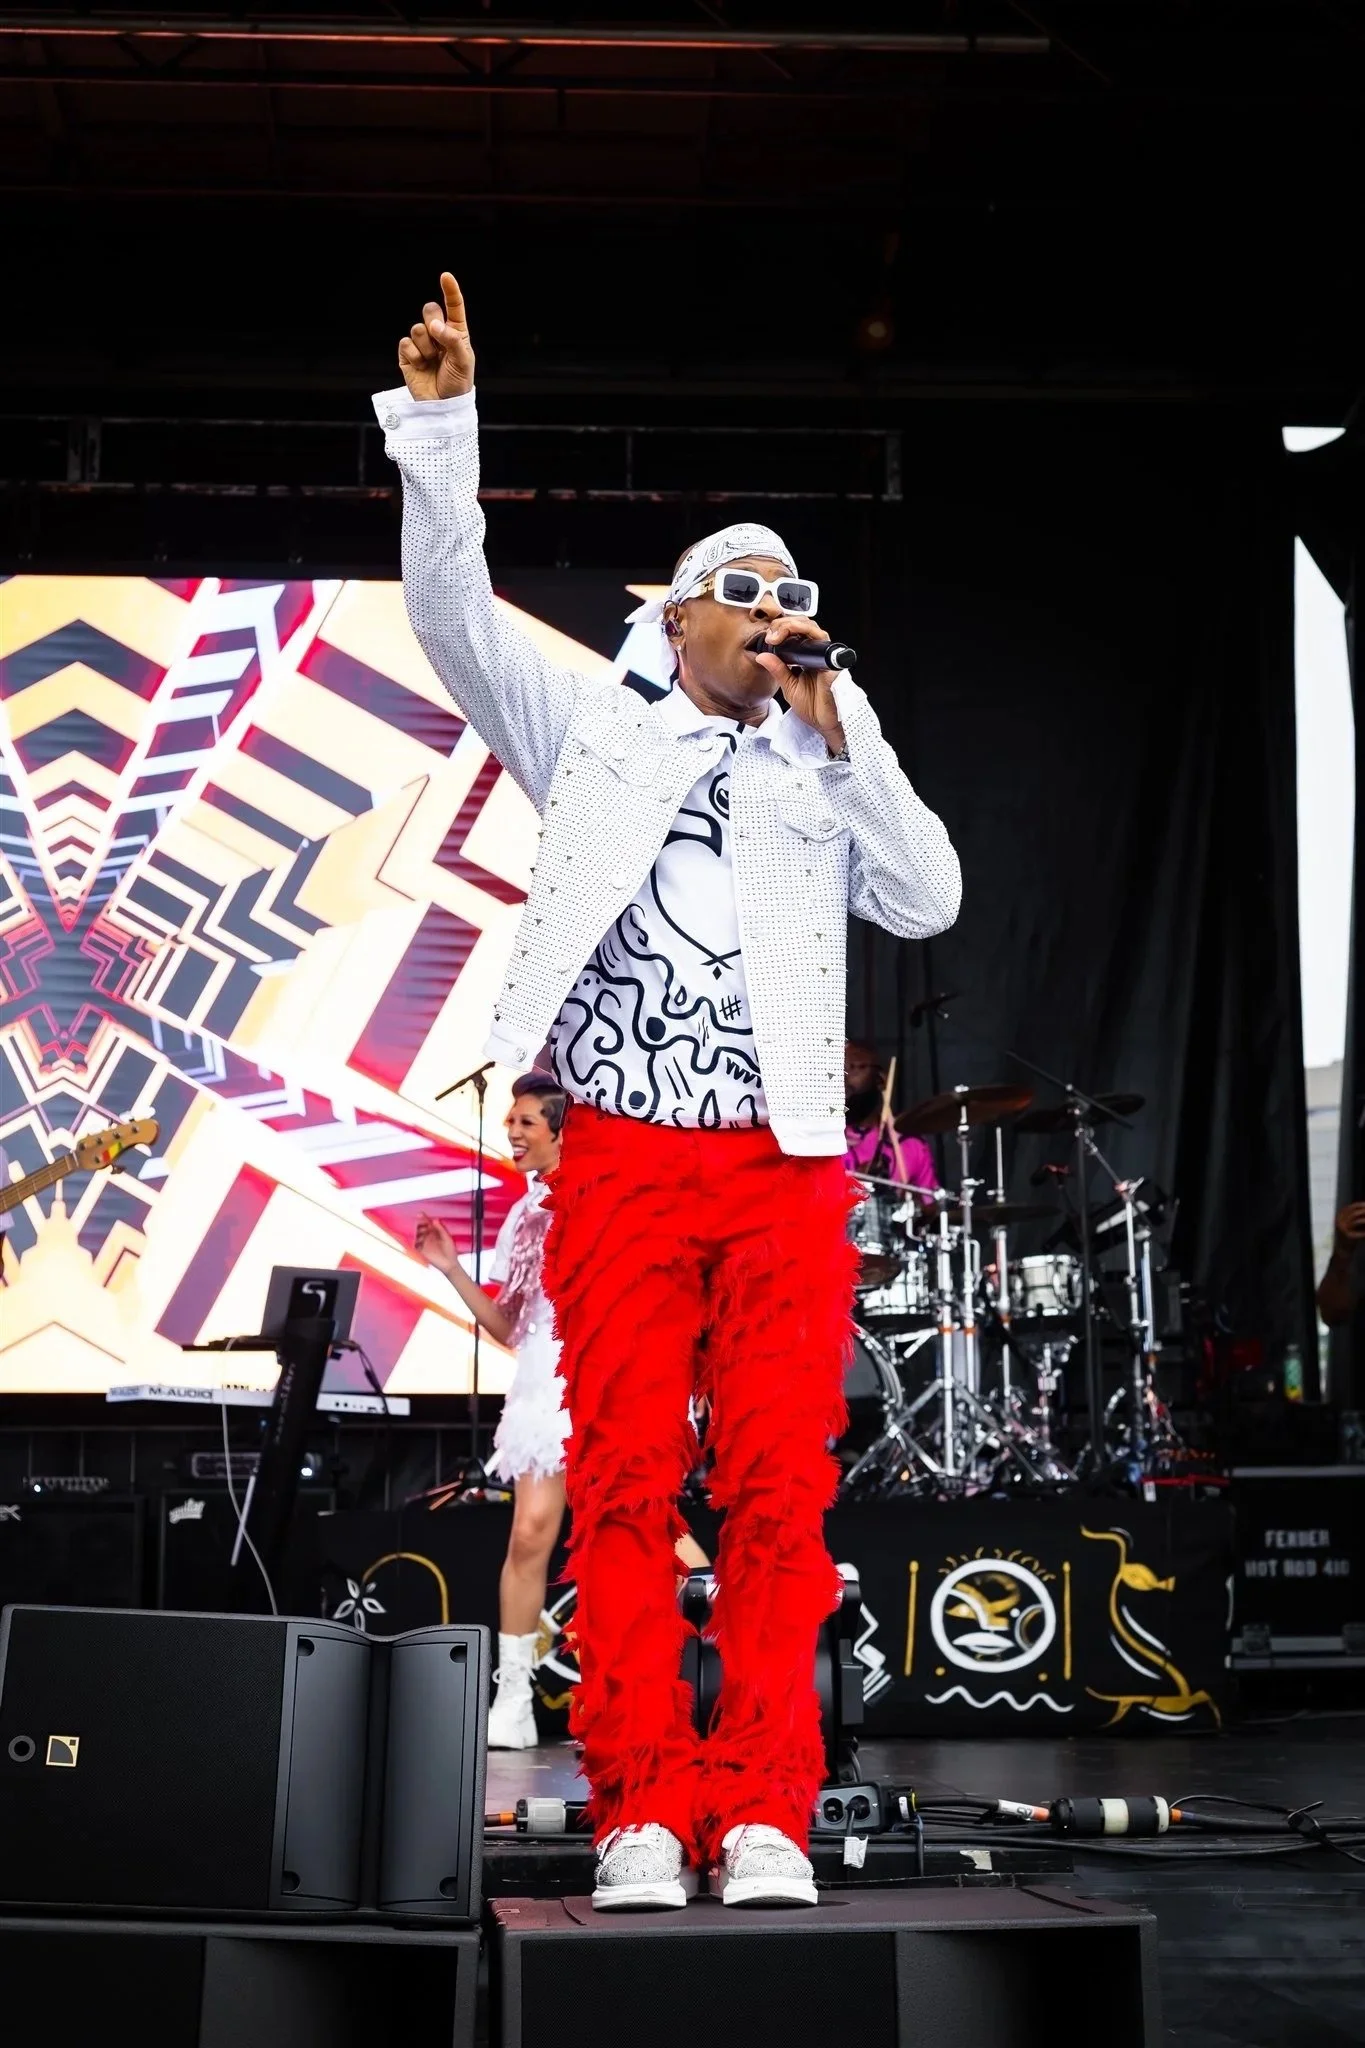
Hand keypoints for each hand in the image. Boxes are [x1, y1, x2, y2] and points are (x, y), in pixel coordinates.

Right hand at [397, 273, 475, 401]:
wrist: (442, 406)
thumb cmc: (458, 383)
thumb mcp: (463, 361)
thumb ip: (452, 339)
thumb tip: (433, 325)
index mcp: (456, 332)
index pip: (453, 306)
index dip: (450, 290)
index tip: (445, 276)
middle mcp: (438, 334)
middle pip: (429, 310)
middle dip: (433, 320)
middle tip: (438, 338)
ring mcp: (422, 343)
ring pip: (417, 328)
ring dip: (426, 346)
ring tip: (432, 361)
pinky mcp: (407, 354)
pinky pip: (406, 343)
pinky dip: (415, 356)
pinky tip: (421, 367)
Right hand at [415, 1212, 458, 1274]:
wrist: (450, 1264)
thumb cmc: (450, 1252)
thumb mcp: (447, 1238)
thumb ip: (441, 1229)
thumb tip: (434, 1220)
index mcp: (435, 1233)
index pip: (428, 1224)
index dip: (424, 1219)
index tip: (420, 1214)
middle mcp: (429, 1237)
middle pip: (421, 1228)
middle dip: (420, 1225)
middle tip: (423, 1225)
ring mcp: (425, 1244)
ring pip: (418, 1235)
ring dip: (419, 1233)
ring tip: (424, 1234)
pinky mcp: (422, 1251)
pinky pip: (415, 1245)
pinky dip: (415, 1242)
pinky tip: (419, 1240)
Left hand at [753, 616, 845, 753]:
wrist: (825, 724)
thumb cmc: (813, 708)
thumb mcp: (789, 686)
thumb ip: (778, 670)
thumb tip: (762, 656)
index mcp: (807, 658)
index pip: (796, 634)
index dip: (781, 629)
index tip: (767, 637)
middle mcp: (817, 654)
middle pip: (804, 625)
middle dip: (785, 624)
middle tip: (771, 636)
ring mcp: (826, 657)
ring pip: (813, 628)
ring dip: (793, 626)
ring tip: (777, 636)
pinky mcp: (832, 662)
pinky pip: (822, 642)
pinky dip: (807, 636)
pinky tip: (791, 641)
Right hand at [1334, 1202, 1364, 1253]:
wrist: (1342, 1251)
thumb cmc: (1348, 1237)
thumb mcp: (1348, 1225)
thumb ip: (1352, 1217)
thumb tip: (1362, 1209)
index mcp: (1338, 1217)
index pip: (1349, 1208)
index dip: (1358, 1205)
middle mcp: (1339, 1222)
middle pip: (1353, 1213)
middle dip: (1363, 1211)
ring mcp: (1342, 1229)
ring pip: (1357, 1220)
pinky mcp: (1347, 1236)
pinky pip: (1359, 1232)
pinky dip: (1364, 1232)